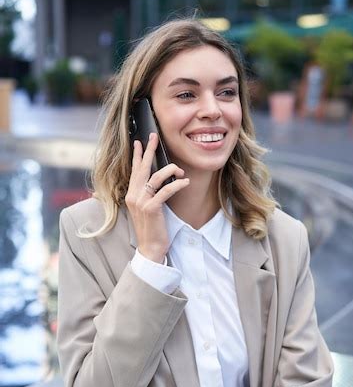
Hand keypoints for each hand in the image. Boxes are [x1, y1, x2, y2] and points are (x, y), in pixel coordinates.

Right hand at [125, 134, 189, 262]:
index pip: (134, 171)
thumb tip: (161, 181)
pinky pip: (165, 190)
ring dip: (170, 170)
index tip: (140, 141)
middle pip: (142, 168)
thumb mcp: (149, 209)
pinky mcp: (151, 208)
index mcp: (132, 195)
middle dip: (149, 151)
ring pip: (155, 177)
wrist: (150, 249)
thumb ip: (150, 195)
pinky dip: (177, 184)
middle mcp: (133, 196)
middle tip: (154, 137)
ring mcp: (141, 202)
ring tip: (181, 170)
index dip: (137, 156)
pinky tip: (185, 182)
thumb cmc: (153, 229)